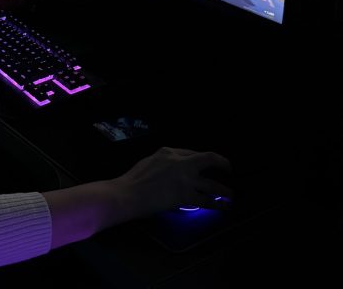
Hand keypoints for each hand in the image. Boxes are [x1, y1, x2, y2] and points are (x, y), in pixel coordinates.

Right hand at [115, 147, 232, 216]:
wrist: (128, 193)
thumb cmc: (133, 180)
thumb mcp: (149, 162)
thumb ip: (163, 164)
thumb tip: (172, 172)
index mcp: (168, 152)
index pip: (191, 152)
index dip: (202, 159)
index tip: (208, 164)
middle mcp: (180, 162)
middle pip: (208, 160)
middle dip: (222, 164)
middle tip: (228, 170)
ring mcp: (185, 179)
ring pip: (212, 184)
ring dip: (224, 191)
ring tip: (230, 195)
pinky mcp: (186, 195)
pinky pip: (207, 201)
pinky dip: (217, 204)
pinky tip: (223, 207)